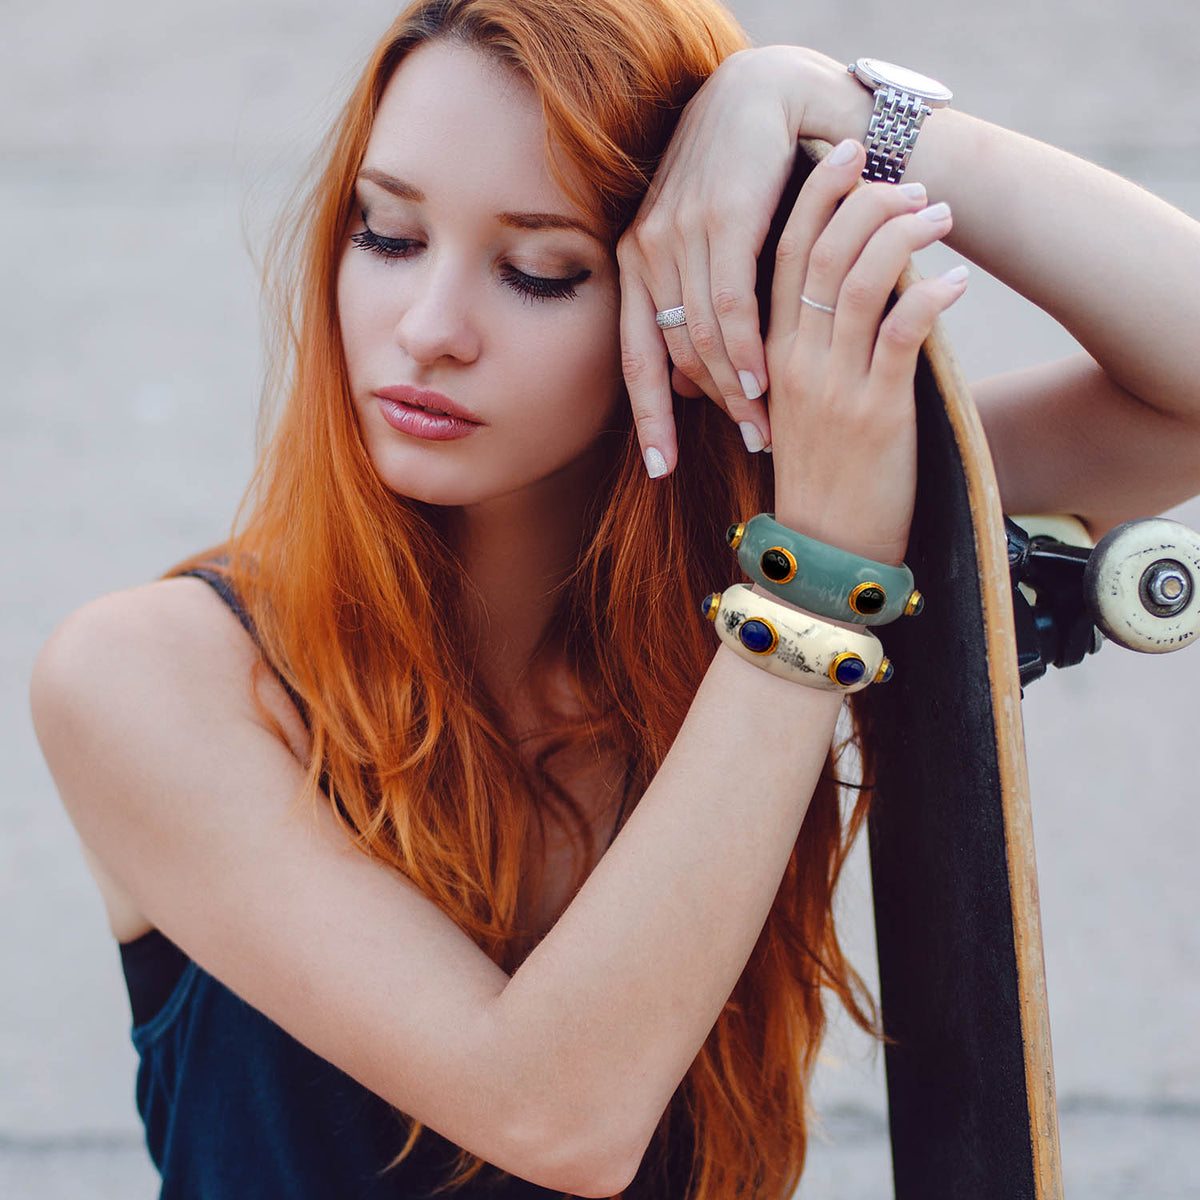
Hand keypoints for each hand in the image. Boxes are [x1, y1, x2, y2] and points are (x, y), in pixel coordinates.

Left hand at [615, 47, 873, 477]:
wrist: (763, 100)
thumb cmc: (739, 186)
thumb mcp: (707, 254)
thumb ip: (695, 313)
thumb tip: (690, 384)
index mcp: (633, 266)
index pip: (634, 359)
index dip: (649, 419)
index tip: (662, 470)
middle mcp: (645, 251)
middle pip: (673, 357)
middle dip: (710, 414)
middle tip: (749, 449)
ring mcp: (677, 234)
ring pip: (701, 338)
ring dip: (734, 392)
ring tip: (764, 430)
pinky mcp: (720, 218)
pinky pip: (730, 304)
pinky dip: (747, 349)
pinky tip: (764, 381)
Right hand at [765, 141, 967, 565]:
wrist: (823, 554)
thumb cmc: (819, 480)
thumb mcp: (799, 409)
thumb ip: (810, 353)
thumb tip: (854, 293)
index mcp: (769, 358)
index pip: (781, 259)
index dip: (810, 200)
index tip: (842, 156)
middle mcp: (793, 363)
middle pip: (816, 255)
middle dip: (858, 200)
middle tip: (902, 174)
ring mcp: (832, 386)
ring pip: (858, 282)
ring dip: (901, 236)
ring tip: (939, 214)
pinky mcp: (876, 412)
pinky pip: (901, 333)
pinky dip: (930, 296)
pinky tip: (957, 280)